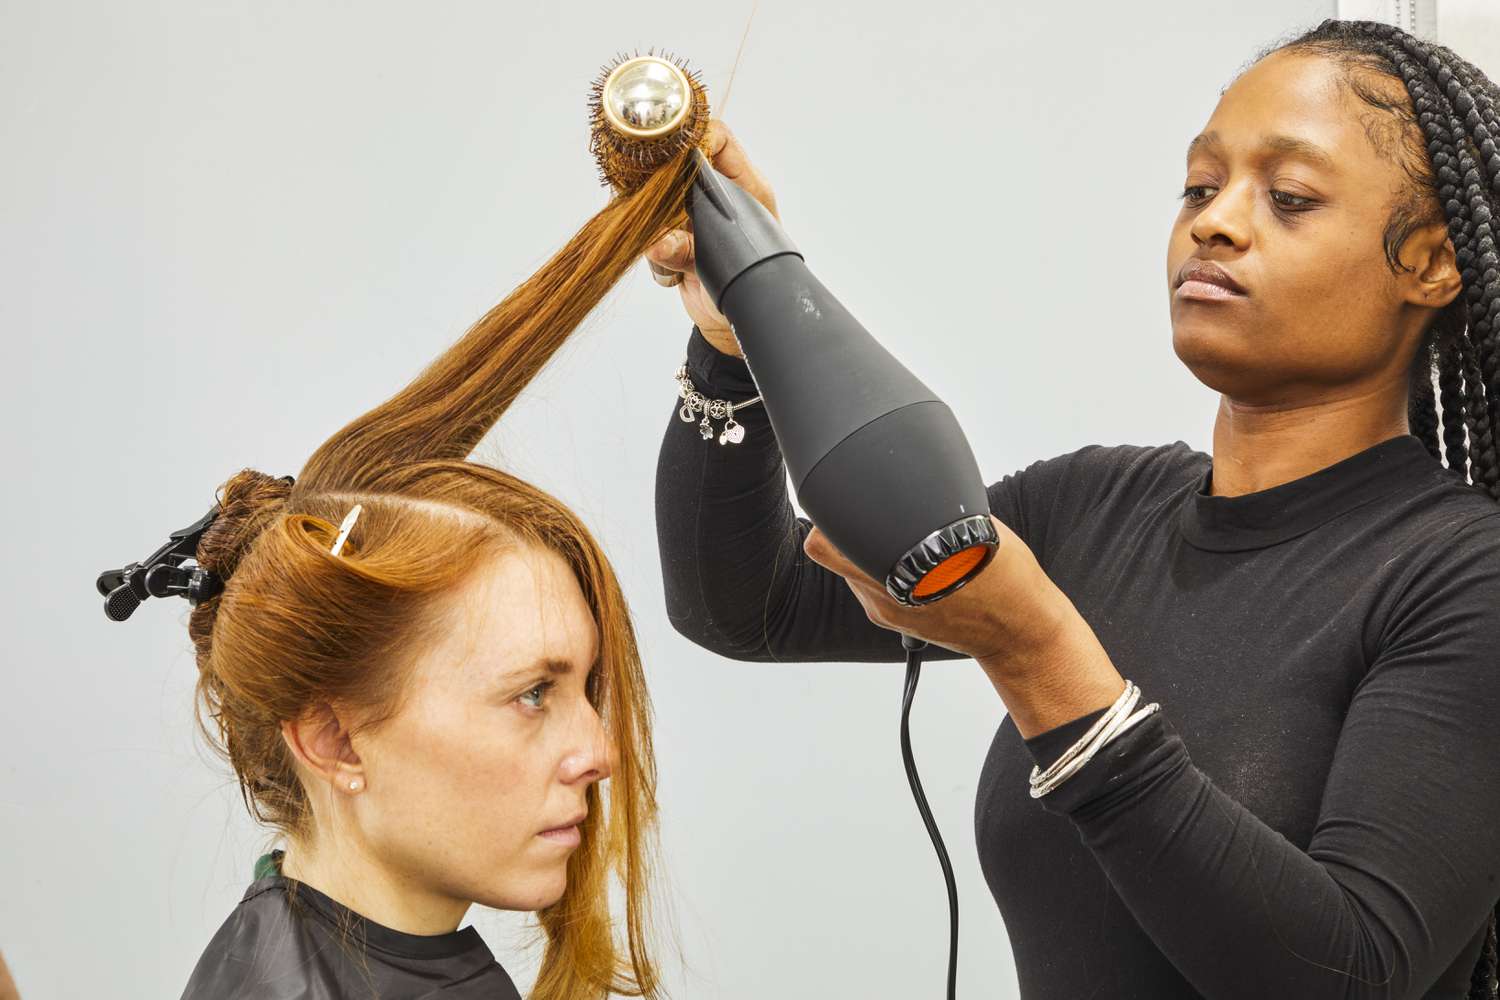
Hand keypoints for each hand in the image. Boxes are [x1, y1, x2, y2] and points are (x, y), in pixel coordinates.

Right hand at [644, 120, 778, 358]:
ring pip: (659, 195)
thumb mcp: (722, 270)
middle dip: (660, 182)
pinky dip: (653, 251)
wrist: (730, 326)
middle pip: (680, 162)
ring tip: (670, 250)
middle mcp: (719, 193)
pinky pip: (650, 227)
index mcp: (745, 187)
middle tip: (649, 201)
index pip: (720, 139)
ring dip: (654, 224)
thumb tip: (657, 245)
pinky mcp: (675, 232)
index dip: (693, 138)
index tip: (669, 155)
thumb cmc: (746, 291)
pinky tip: (672, 272)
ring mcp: (695, 212)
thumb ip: (687, 253)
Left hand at [802, 516, 1100, 678]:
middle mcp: (884, 596)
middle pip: (831, 556)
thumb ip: (930, 508)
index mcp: (898, 570)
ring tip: (895, 539)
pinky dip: (878, 571)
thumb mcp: (973, 527)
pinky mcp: (895, 622)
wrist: (1020, 631)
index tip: (835, 499)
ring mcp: (887, 613)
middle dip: (839, 531)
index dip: (825, 517)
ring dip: (860, 552)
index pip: (826, 544)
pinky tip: (908, 561)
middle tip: (859, 512)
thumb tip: (911, 486)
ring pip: (850, 572)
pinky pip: (870, 589)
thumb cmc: (1007, 579)